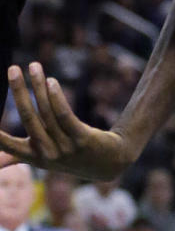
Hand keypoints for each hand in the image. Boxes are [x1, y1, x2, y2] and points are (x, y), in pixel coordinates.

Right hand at [0, 64, 132, 179]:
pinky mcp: (83, 139)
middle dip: (18, 91)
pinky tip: (52, 82)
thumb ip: (15, 156)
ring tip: (34, 66)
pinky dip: (56, 98)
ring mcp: (66, 147)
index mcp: (34, 156)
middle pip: (28, 117)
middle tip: (13, 68)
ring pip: (47, 112)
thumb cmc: (69, 157)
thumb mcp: (41, 159)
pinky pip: (66, 116)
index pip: (7, 144)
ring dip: (39, 86)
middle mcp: (47, 153)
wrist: (108, 164)